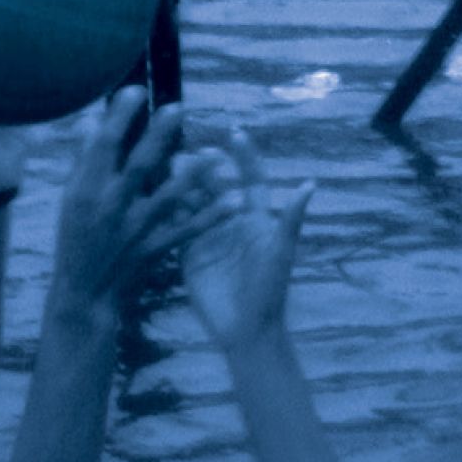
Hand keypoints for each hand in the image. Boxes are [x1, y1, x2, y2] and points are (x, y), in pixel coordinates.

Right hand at [47, 88, 205, 314]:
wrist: (85, 292)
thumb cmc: (75, 237)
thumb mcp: (71, 198)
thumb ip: (83, 160)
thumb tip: (90, 120)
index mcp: (87, 190)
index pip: (103, 146)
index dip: (119, 117)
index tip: (136, 91)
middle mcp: (111, 207)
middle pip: (138, 166)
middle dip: (159, 136)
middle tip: (179, 108)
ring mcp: (135, 229)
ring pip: (168, 197)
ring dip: (193, 175)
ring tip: (214, 153)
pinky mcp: (154, 249)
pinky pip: (187, 230)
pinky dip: (211, 216)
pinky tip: (235, 201)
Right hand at [179, 129, 314, 351]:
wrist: (246, 329)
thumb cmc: (269, 290)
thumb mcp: (280, 252)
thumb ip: (290, 219)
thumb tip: (310, 185)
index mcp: (256, 219)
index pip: (251, 179)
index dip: (244, 157)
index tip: (234, 133)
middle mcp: (231, 223)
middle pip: (216, 186)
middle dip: (205, 166)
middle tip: (191, 147)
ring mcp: (208, 236)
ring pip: (193, 201)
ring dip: (182, 182)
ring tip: (168, 161)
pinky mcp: (188, 252)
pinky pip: (176, 225)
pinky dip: (165, 208)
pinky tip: (151, 191)